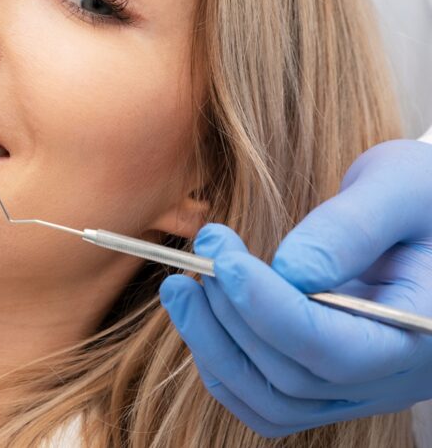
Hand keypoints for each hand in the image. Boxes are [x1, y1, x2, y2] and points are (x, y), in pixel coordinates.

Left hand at [160, 139, 431, 437]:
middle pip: (294, 378)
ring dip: (213, 344)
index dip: (270, 310)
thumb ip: (350, 228)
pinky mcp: (327, 386)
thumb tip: (288, 271)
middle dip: (233, 314)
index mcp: (423, 331)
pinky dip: (221, 367)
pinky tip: (201, 315)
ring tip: (184, 285)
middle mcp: (392, 377)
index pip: (338, 350)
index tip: (225, 261)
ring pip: (271, 401)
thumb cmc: (422, 196)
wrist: (429, 220)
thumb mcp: (401, 188)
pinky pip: (266, 403)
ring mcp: (358, 389)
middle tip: (205, 251)